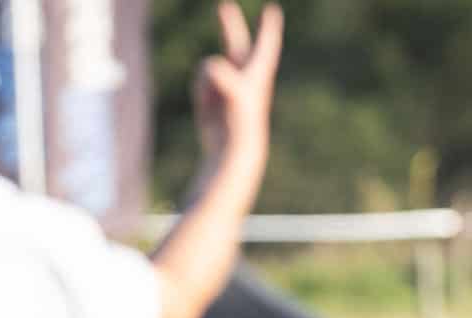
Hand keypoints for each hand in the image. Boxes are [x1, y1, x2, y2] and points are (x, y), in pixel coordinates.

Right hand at [192, 4, 282, 166]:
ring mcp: (225, 82)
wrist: (232, 148)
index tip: (272, 9)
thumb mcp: (234, 95)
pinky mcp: (211, 92)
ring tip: (216, 102)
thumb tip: (209, 65)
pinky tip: (208, 107)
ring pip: (207, 65)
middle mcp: (242, 74)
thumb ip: (223, 76)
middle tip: (224, 5)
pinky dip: (200, 92)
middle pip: (234, 41)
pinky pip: (199, 79)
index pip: (265, 43)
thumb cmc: (241, 123)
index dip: (268, 26)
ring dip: (206, 82)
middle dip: (229, 24)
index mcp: (257, 73)